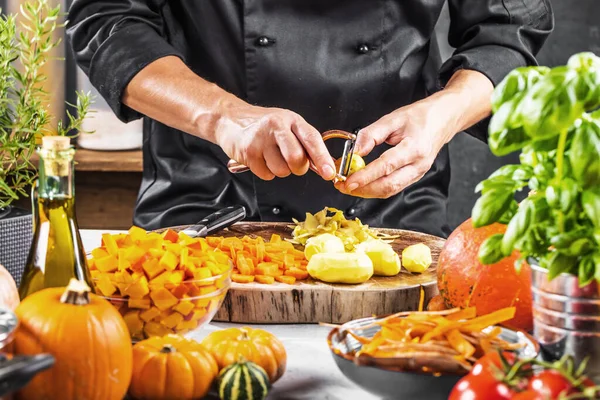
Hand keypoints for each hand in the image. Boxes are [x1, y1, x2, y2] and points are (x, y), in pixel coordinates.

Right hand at [216, 104, 335, 180]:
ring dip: (279, 170)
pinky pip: (266, 174)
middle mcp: (276, 126)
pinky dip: (265, 172)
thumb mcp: (287, 125)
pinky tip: (260, 158)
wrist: (229, 118)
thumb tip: (323, 165)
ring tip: (271, 156)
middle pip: (296, 158)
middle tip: (291, 163)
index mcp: (291, 120)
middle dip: (297, 168)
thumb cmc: (262, 124)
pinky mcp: (248, 152)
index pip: (312, 139)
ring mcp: (261, 139)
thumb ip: (304, 142)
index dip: (322, 158)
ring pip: (281, 170)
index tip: (329, 173)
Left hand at [336, 70, 493, 197]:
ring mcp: (419, 173)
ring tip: (349, 186)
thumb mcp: (393, 118)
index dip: (365, 176)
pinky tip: (364, 184)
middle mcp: (419, 164)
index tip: (348, 181)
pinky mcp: (415, 176)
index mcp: (415, 147)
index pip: (386, 166)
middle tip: (343, 186)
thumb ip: (372, 134)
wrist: (444, 119)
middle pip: (388, 185)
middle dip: (363, 189)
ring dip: (368, 192)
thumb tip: (355, 151)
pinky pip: (394, 188)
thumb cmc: (420, 116)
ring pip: (390, 190)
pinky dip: (376, 189)